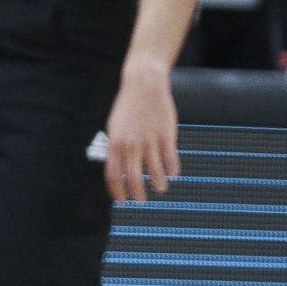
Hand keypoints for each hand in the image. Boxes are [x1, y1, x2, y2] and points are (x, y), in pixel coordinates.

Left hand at [103, 59, 177, 202]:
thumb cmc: (128, 106)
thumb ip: (114, 146)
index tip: (122, 200)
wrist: (144, 85)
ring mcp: (149, 141)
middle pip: (133, 179)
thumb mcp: (114, 126)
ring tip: (161, 188)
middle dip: (138, 194)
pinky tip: (173, 173)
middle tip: (141, 200)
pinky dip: (173, 170)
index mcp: (115, 143)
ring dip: (158, 185)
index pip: (113, 175)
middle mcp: (131, 145)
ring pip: (155, 173)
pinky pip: (171, 160)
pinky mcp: (166, 136)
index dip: (117, 191)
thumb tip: (115, 167)